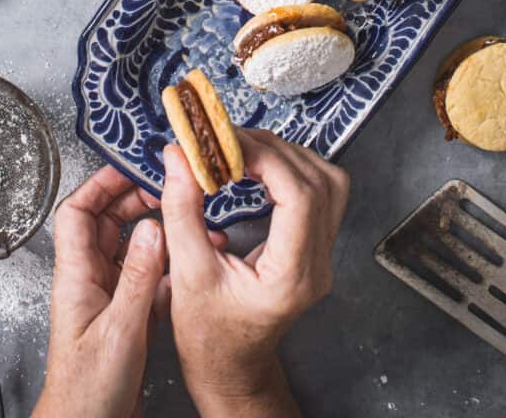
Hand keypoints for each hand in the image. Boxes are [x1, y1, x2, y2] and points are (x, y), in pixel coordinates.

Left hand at [33, 166, 165, 417]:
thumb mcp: (118, 330)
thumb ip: (137, 277)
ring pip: (132, 247)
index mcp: (76, 276)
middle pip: (108, 222)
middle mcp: (91, 280)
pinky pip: (148, 276)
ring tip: (186, 219)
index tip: (129, 166)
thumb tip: (151, 227)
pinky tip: (191, 263)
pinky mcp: (128, 314)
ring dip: (158, 232)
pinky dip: (169, 266)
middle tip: (167, 187)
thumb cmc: (87, 391)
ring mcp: (110, 296)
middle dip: (136, 200)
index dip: (100, 184)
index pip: (78, 212)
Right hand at [161, 129, 349, 417]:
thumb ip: (182, 210)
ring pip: (327, 181)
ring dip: (285, 155)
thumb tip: (178, 155)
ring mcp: (323, 255)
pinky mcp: (316, 246)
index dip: (267, 158)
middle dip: (272, 150)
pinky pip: (319, 192)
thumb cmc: (208, 334)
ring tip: (240, 149)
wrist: (230, 366)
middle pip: (318, 182)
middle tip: (227, 139)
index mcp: (291, 276)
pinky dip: (290, 169)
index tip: (226, 143)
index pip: (300, 198)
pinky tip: (258, 166)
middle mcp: (318, 264)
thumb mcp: (186, 273)